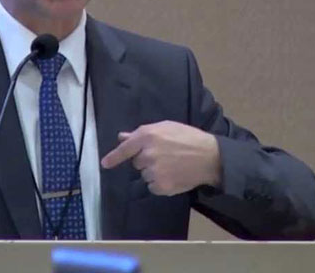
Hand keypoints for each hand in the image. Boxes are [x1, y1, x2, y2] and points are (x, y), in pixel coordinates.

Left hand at [101, 120, 221, 195]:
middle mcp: (147, 154)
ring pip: (144, 175)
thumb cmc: (188, 138)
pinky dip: (160, 183)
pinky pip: (152, 186)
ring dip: (153, 171)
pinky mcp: (161, 186)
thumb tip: (122, 137)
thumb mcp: (166, 128)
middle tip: (164, 155)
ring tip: (172, 165)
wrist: (209, 157)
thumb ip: (143, 133)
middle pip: (136, 162)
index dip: (113, 157)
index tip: (105, 164)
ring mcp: (153, 171)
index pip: (125, 148)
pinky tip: (173, 175)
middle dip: (146, 159)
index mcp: (147, 136)